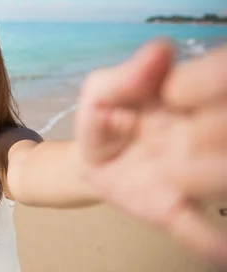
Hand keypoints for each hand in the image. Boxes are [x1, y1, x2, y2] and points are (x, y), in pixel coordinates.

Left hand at [75, 39, 226, 266]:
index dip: (210, 84)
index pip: (222, 81)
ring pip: (222, 176)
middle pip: (226, 131)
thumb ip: (126, 76)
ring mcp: (193, 176)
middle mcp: (204, 136)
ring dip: (207, 174)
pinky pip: (198, 229)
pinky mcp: (172, 209)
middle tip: (181, 136)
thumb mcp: (103, 90)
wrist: (88, 159)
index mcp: (190, 99)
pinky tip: (220, 250)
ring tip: (174, 169)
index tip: (175, 93)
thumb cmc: (105, 117)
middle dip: (212, 132)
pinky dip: (211, 241)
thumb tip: (161, 51)